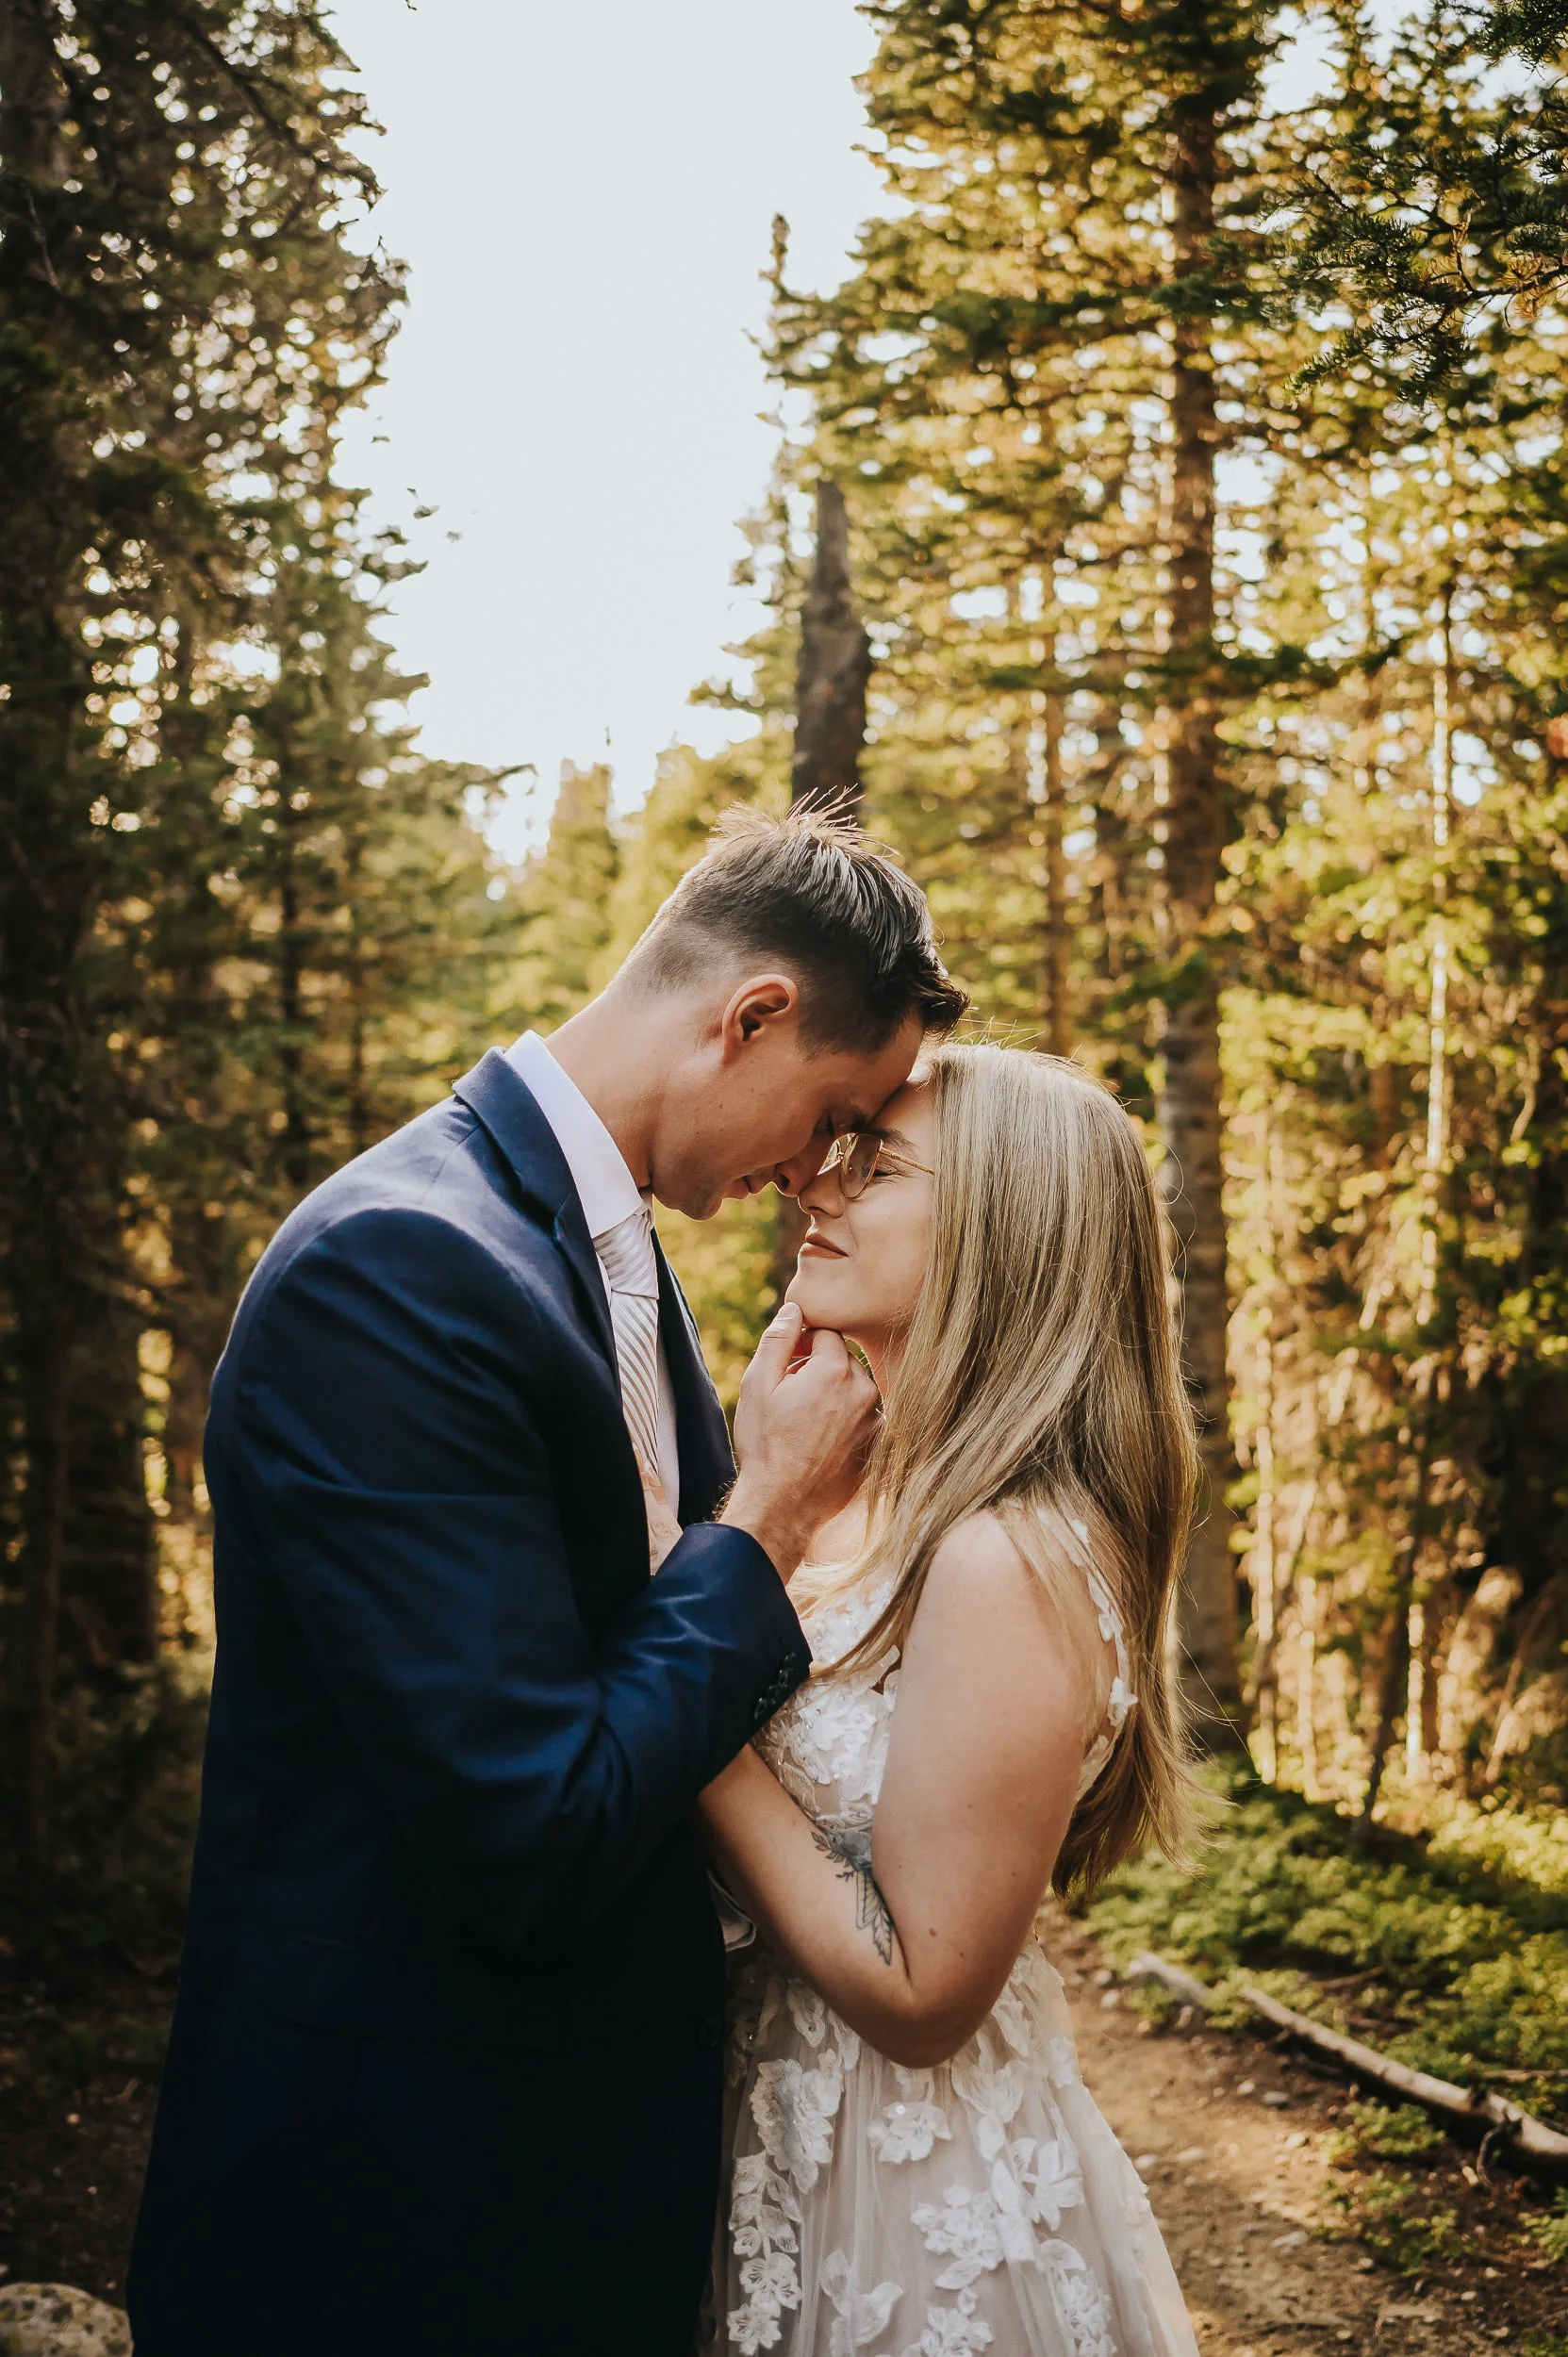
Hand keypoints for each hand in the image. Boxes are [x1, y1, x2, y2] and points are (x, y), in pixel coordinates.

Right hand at [722, 1302, 879, 1579]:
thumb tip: (794, 1310)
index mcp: (836, 1370)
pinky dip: (845, 1423)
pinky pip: (863, 1419)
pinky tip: (821, 1444)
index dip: (804, 1345)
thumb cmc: (766, 1444)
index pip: (827, 1333)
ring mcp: (876, 1420)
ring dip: (834, 1397)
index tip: (788, 1367)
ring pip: (854, 1391)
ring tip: (805, 1425)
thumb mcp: (758, 1385)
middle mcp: (865, 1391)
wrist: (784, 1504)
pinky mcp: (879, 1446)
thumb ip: (778, 1340)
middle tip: (792, 1399)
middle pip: (844, 1361)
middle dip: (820, 1370)